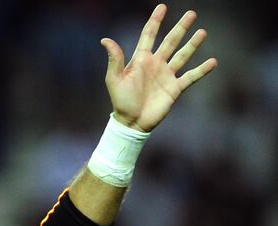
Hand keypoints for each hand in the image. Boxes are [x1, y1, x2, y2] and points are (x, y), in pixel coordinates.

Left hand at [101, 4, 216, 131]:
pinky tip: (213, 61)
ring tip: (203, 32)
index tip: (162, 7)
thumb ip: (115, 59)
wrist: (132, 122)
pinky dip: (202, 70)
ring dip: (193, 44)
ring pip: (183, 55)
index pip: (149, 35)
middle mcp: (156, 64)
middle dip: (181, 27)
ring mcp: (167, 75)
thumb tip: (105, 40)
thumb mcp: (114, 79)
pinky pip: (191, 76)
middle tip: (192, 13)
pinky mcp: (175, 88)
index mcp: (141, 59)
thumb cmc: (121, 101)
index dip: (155, 21)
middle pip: (171, 41)